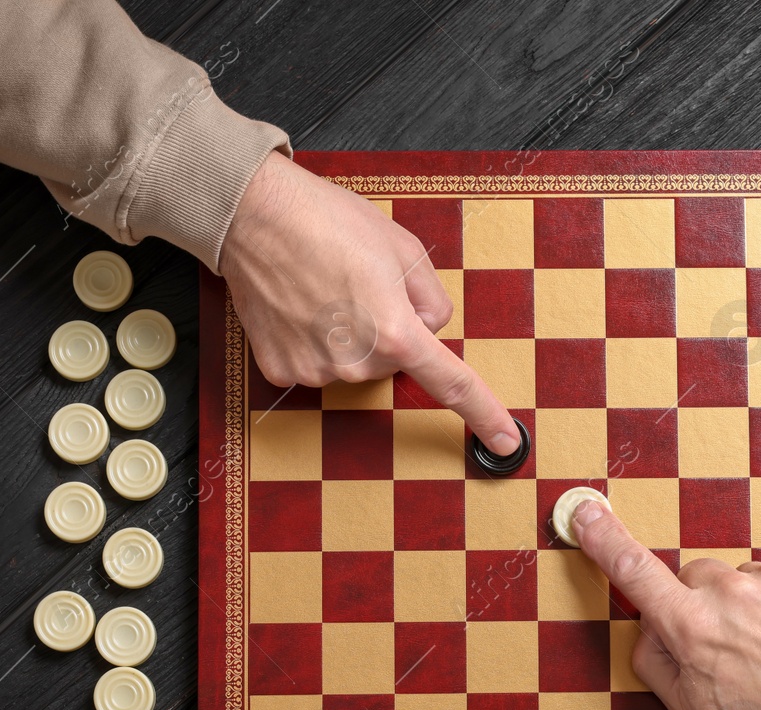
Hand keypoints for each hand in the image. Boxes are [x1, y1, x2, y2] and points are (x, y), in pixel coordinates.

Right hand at [221, 152, 517, 454]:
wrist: (254, 214)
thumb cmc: (329, 221)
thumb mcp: (405, 250)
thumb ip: (432, 301)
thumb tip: (427, 329)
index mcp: (395, 332)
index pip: (451, 383)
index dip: (484, 415)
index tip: (506, 443)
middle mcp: (355, 362)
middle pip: (394, 360)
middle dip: (389, 329)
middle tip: (360, 285)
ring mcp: (316, 371)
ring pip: (355, 364)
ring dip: (349, 335)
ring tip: (324, 288)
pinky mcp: (283, 370)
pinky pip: (318, 364)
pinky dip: (314, 340)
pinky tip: (300, 305)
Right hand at [571, 501, 760, 709]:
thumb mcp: (689, 709)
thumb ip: (654, 659)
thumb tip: (649, 624)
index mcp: (692, 629)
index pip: (634, 571)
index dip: (605, 539)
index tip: (587, 514)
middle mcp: (730, 596)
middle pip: (695, 577)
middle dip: (704, 604)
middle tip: (733, 645)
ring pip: (742, 575)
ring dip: (752, 601)